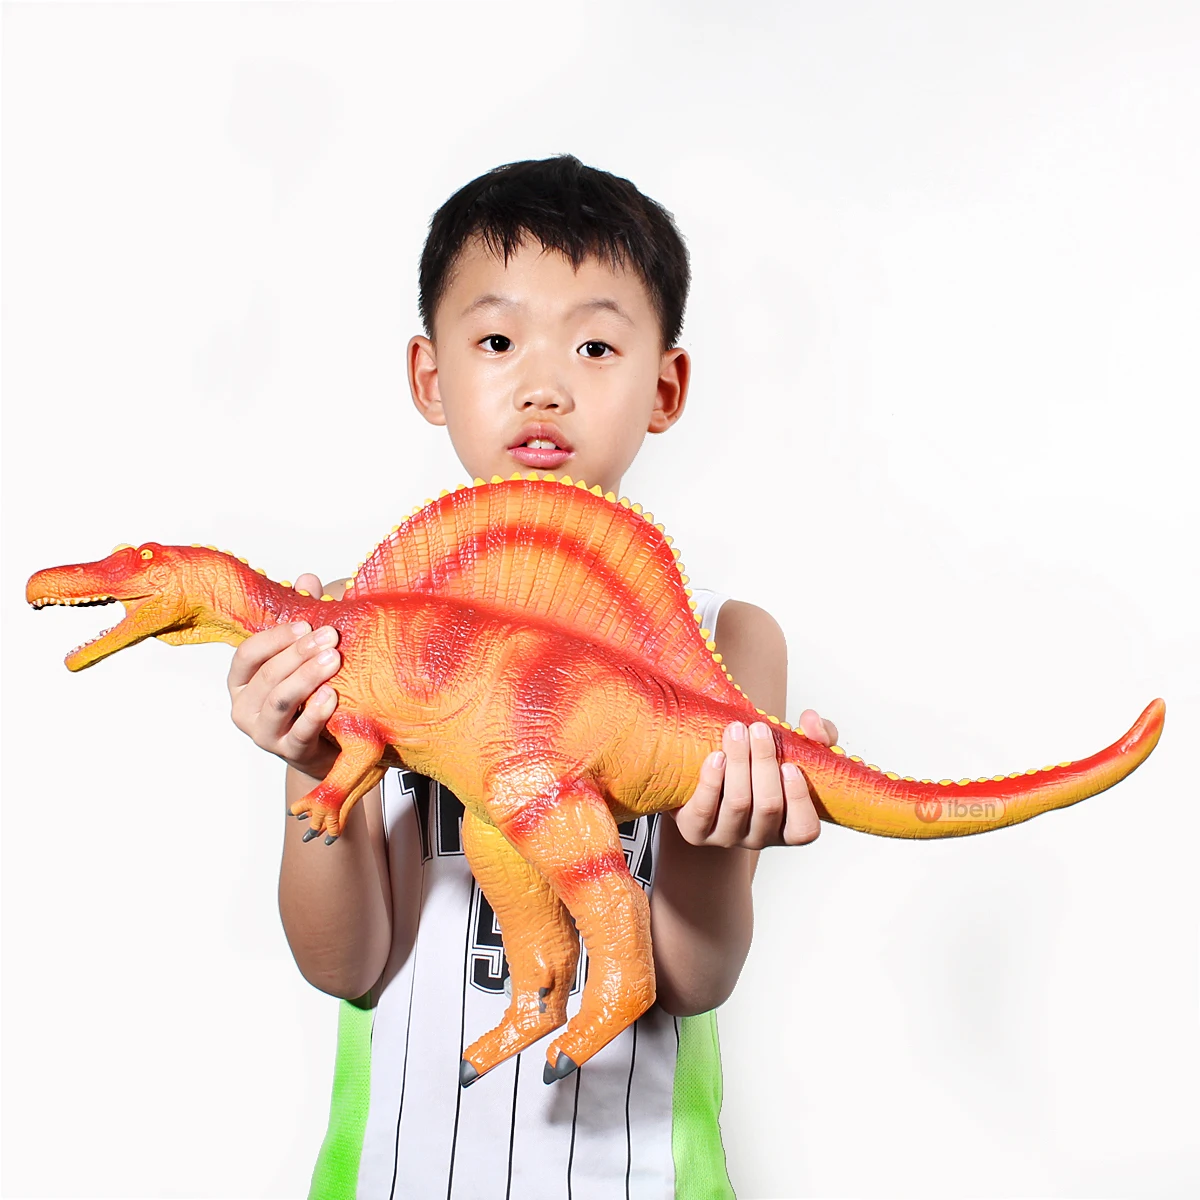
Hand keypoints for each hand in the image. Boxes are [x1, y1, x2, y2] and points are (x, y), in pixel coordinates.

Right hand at [227, 572, 341, 778]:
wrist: (326, 749)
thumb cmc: (310, 697)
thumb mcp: (304, 659)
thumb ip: (303, 622)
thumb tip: (307, 580)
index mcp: (242, 681)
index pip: (247, 654)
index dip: (275, 638)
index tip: (306, 623)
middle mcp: (245, 708)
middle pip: (268, 675)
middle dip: (299, 652)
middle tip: (330, 635)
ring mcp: (264, 733)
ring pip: (281, 701)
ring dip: (307, 677)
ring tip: (334, 659)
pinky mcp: (288, 752)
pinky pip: (300, 732)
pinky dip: (315, 712)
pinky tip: (332, 696)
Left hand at [671, 709, 837, 848]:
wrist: (707, 778)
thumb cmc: (758, 766)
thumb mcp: (793, 751)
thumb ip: (817, 736)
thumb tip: (812, 721)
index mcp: (787, 826)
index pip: (804, 829)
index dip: (799, 799)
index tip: (790, 765)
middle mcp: (759, 837)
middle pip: (768, 807)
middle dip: (764, 763)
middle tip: (758, 728)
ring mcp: (727, 836)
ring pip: (737, 805)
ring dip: (739, 763)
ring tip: (736, 731)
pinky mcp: (696, 832)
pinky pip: (704, 811)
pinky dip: (711, 781)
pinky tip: (716, 756)